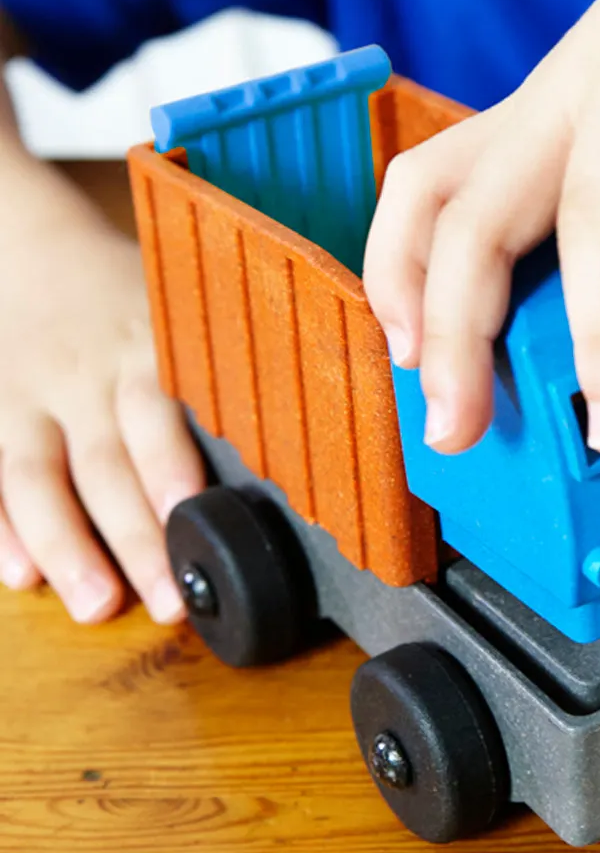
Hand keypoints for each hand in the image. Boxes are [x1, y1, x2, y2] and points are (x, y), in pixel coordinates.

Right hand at [0, 151, 203, 622]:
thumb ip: (228, 355)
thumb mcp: (180, 304)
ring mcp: (27, 399)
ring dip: (69, 546)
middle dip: (136, 535)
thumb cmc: (125, 292)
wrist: (27, 246)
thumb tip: (318, 406)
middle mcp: (83, 376)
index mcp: (142, 346)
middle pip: (108, 463)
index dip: (172, 462)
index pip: (159, 409)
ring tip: (98, 605)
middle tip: (170, 600)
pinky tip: (18, 577)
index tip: (196, 511)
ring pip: (39, 478)